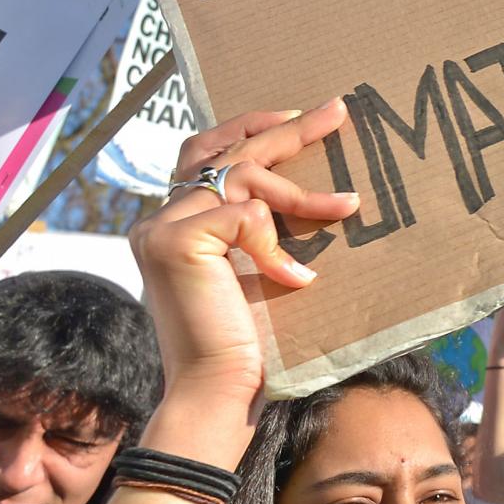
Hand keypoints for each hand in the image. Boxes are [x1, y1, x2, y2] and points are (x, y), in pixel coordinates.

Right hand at [128, 101, 357, 412]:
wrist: (216, 392)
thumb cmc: (244, 345)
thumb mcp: (253, 271)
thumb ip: (255, 229)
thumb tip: (298, 192)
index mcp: (171, 224)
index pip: (204, 153)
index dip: (249, 128)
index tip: (298, 116)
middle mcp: (157, 219)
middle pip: (224, 150)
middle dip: (285, 128)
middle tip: (336, 110)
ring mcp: (160, 227)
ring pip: (241, 176)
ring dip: (302, 192)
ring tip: (347, 205)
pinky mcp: (174, 241)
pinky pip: (245, 214)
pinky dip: (277, 242)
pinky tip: (297, 277)